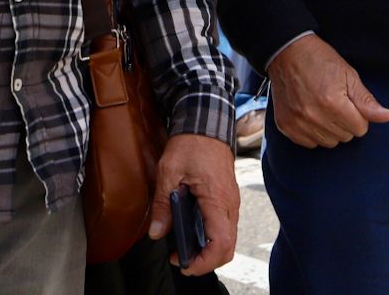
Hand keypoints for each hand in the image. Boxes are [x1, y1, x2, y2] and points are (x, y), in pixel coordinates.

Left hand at [147, 133, 238, 275]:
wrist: (206, 124)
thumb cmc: (191, 144)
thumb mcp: (169, 172)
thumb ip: (163, 204)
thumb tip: (157, 232)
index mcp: (217, 199)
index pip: (221, 243)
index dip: (204, 261)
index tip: (184, 264)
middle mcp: (229, 204)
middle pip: (228, 247)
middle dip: (205, 261)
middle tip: (181, 259)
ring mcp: (231, 201)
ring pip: (227, 238)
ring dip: (207, 249)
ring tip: (182, 247)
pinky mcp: (227, 199)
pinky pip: (224, 226)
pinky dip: (210, 237)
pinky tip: (191, 231)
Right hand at [266, 34, 388, 147]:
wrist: (288, 52)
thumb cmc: (321, 61)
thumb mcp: (349, 76)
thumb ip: (368, 101)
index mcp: (333, 103)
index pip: (360, 129)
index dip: (359, 115)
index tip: (350, 102)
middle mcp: (314, 116)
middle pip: (345, 137)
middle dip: (345, 122)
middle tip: (336, 102)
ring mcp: (298, 123)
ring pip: (328, 142)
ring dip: (330, 129)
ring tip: (323, 107)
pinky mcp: (286, 126)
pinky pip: (309, 144)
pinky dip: (313, 132)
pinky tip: (310, 114)